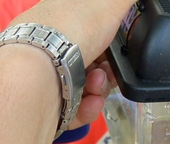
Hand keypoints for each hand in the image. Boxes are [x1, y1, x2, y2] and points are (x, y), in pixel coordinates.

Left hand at [10, 0, 137, 127]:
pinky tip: (91, 102)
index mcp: (60, 20)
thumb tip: (133, 1)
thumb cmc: (67, 31)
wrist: (37, 71)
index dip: (108, 43)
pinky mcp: (47, 102)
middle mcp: (50, 47)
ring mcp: (47, 75)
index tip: (118, 50)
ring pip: (84, 87)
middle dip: (106, 70)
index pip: (89, 32)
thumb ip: (123, 1)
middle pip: (89, 63)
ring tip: (96, 87)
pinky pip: (75, 108)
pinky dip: (88, 107)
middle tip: (107, 71)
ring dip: (99, 88)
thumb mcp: (107, 4)